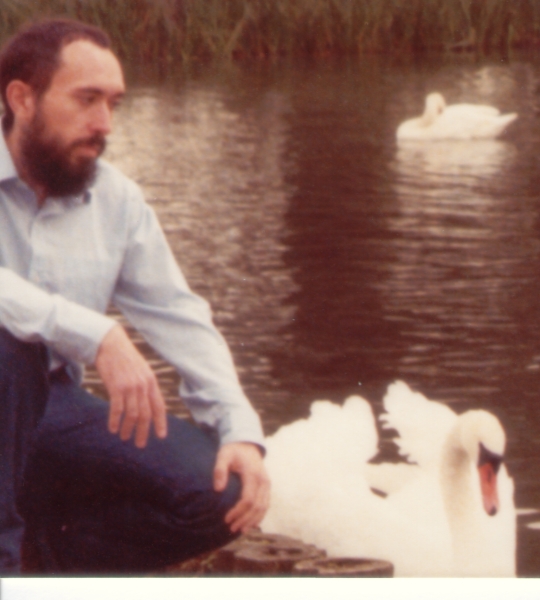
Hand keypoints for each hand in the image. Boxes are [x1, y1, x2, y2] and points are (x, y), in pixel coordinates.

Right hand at [95, 324, 167, 447]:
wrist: (110, 344)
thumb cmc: (124, 358)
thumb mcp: (141, 370)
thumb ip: (145, 386)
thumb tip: (147, 403)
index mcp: (151, 382)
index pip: (159, 406)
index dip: (161, 422)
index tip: (161, 436)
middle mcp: (143, 385)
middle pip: (146, 414)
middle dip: (143, 431)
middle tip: (140, 444)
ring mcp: (130, 386)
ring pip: (132, 415)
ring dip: (128, 429)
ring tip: (124, 437)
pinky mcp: (116, 387)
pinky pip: (117, 409)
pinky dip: (115, 421)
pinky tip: (113, 429)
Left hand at [213, 442, 269, 532]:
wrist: (247, 443)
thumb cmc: (233, 450)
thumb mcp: (224, 455)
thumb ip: (220, 470)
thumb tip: (218, 489)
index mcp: (253, 474)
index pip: (248, 499)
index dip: (238, 511)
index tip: (226, 519)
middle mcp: (263, 480)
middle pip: (257, 507)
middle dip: (245, 519)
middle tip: (231, 528)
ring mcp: (267, 483)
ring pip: (264, 507)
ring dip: (253, 520)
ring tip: (241, 530)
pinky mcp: (267, 486)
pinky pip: (266, 504)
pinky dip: (259, 515)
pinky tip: (251, 523)